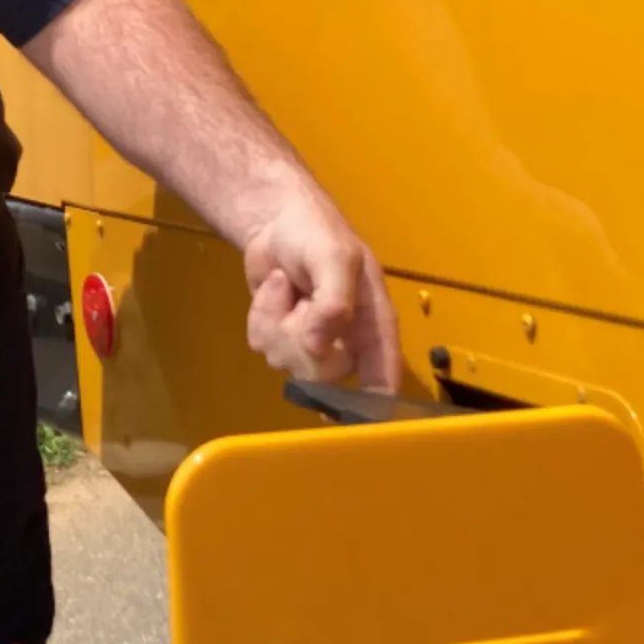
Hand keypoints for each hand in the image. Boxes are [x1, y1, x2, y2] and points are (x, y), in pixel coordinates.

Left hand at [241, 184, 401, 392]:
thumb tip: (319, 347)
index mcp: (375, 326)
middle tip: (302, 301)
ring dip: (277, 320)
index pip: (383, 379)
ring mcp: (312, 345)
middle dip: (300, 338)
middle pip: (322, 376)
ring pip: (286, 362)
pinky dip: (260, 316)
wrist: (276, 222)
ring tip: (289, 288)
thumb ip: (334, 301)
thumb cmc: (317, 234)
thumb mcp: (334, 258)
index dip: (372, 407)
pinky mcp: (281, 339)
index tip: (353, 421)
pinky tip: (274, 292)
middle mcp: (348, 343)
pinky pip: (262, 347)